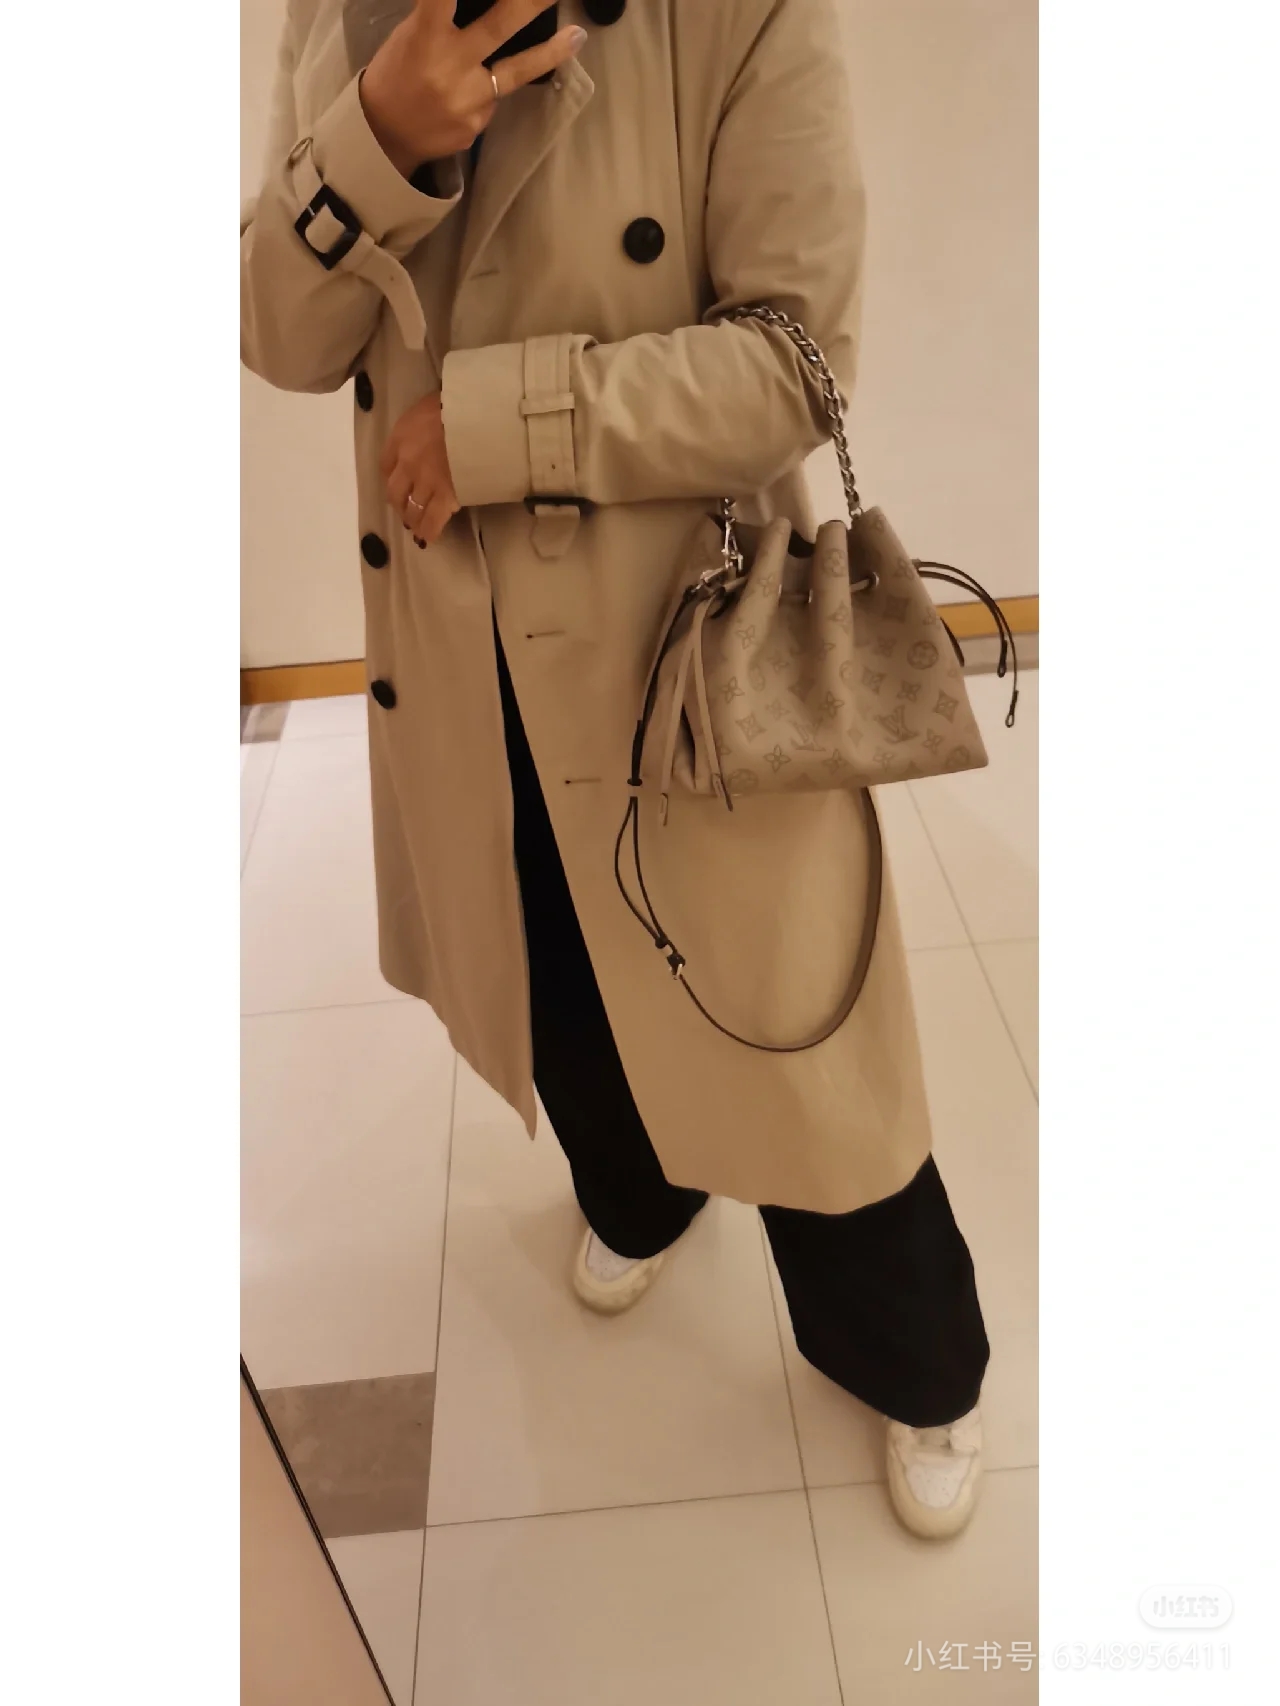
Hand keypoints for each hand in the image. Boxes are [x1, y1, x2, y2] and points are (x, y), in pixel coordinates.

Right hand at [361, 1, 587, 176]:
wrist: (383, 139)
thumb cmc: (394, 77)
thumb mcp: (409, 37)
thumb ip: (441, 19)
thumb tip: (477, 5)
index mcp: (424, 37)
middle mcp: (450, 67)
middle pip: (499, 26)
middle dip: (531, 3)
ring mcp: (468, 100)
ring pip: (517, 72)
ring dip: (551, 52)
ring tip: (577, 36)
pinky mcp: (477, 126)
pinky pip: (494, 98)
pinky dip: (490, 90)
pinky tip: (470, 93)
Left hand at [382, 394, 459, 545]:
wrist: (477, 416)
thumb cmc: (458, 403)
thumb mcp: (431, 404)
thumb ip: (424, 422)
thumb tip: (433, 429)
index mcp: (402, 436)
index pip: (386, 463)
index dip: (391, 476)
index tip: (397, 482)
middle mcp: (407, 462)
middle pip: (395, 490)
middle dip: (398, 503)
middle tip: (405, 509)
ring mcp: (426, 481)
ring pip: (412, 508)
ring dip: (412, 519)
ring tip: (416, 526)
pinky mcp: (445, 496)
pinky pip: (433, 520)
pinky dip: (429, 531)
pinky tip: (428, 538)